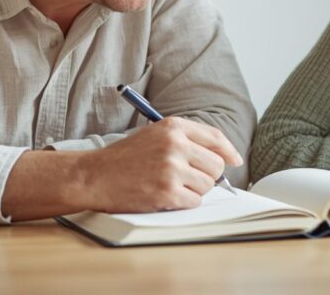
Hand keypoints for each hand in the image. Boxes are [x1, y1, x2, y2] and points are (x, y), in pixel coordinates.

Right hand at [77, 117, 243, 212]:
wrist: (95, 176)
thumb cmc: (125, 157)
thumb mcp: (155, 135)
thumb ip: (186, 140)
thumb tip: (223, 157)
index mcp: (174, 127)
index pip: (215, 137)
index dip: (228, 151)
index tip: (234, 161)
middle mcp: (175, 145)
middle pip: (216, 165)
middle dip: (207, 175)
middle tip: (188, 179)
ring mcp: (171, 169)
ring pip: (207, 185)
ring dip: (193, 190)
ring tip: (170, 186)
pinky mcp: (166, 192)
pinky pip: (194, 201)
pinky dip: (184, 203)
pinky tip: (166, 196)